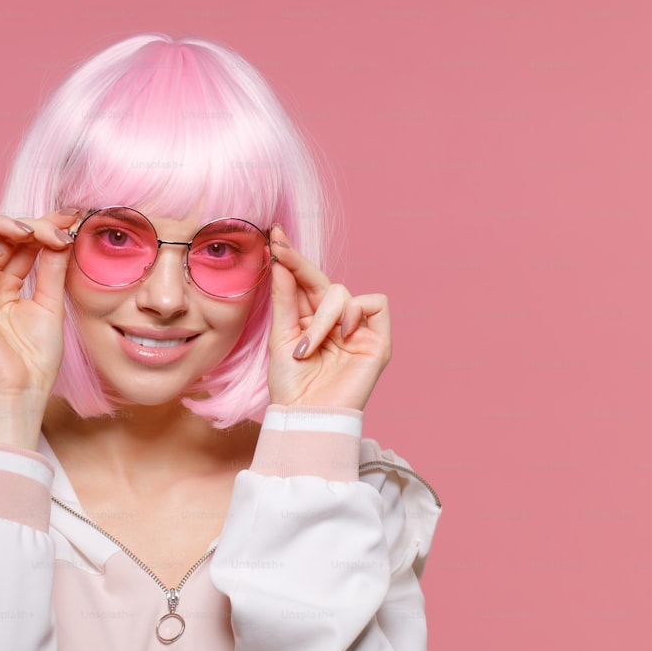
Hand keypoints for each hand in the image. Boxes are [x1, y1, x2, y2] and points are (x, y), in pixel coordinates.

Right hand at [0, 210, 78, 444]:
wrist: (23, 390)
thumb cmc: (36, 358)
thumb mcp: (52, 303)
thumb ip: (53, 267)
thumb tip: (62, 233)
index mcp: (6, 283)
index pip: (18, 240)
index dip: (41, 224)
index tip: (70, 221)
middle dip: (27, 222)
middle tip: (57, 229)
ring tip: (28, 233)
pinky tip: (2, 250)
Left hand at [266, 226, 391, 410]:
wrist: (306, 417)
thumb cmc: (290, 385)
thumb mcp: (280, 336)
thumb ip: (284, 298)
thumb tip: (279, 260)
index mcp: (309, 319)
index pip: (303, 281)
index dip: (291, 258)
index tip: (273, 234)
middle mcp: (334, 321)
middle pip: (321, 280)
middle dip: (298, 265)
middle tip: (278, 251)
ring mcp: (356, 329)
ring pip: (342, 293)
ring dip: (322, 317)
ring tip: (308, 347)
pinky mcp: (378, 340)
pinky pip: (374, 304)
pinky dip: (355, 314)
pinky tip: (342, 336)